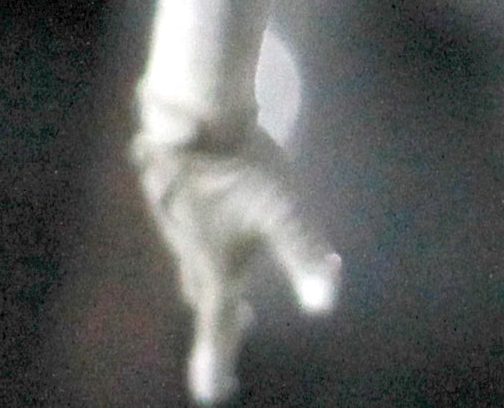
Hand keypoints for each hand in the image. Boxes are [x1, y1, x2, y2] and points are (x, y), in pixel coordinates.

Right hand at [133, 119, 340, 402]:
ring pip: (197, 273)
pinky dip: (209, 259)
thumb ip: (304, 255)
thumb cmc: (242, 171)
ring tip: (237, 302)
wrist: (194, 123)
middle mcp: (193, 258)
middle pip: (208, 302)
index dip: (216, 362)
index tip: (214, 393)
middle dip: (222, 325)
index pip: (216, 327)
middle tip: (239, 338)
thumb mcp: (284, 212)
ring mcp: (181, 230)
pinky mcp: (179, 205)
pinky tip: (219, 243)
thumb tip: (324, 303)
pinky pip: (193, 245)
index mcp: (216, 270)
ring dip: (216, 293)